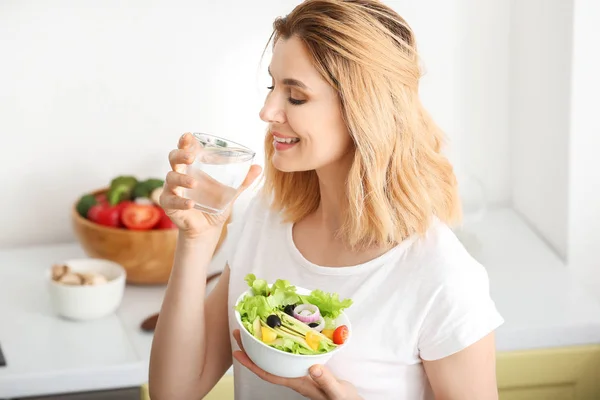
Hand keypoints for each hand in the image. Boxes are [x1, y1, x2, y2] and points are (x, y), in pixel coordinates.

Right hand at [160, 133, 261, 238]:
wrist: (207, 228)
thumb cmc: (215, 205)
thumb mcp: (231, 192)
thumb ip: (243, 181)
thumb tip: (259, 168)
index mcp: (193, 167)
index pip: (185, 149)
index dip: (184, 142)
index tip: (188, 136)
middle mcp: (180, 174)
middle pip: (173, 158)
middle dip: (180, 154)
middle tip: (191, 157)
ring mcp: (172, 189)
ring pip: (171, 178)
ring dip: (182, 179)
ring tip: (194, 184)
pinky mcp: (169, 204)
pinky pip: (171, 200)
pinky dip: (181, 201)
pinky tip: (190, 203)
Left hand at [232, 329, 361, 399]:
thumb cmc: (342, 399)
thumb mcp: (336, 391)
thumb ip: (325, 380)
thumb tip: (313, 367)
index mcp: (297, 382)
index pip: (269, 374)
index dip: (252, 364)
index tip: (238, 352)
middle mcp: (294, 376)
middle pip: (267, 363)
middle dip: (251, 350)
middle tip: (240, 332)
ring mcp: (300, 371)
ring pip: (275, 358)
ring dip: (263, 345)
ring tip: (252, 330)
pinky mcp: (307, 366)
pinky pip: (288, 354)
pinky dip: (280, 344)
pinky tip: (280, 335)